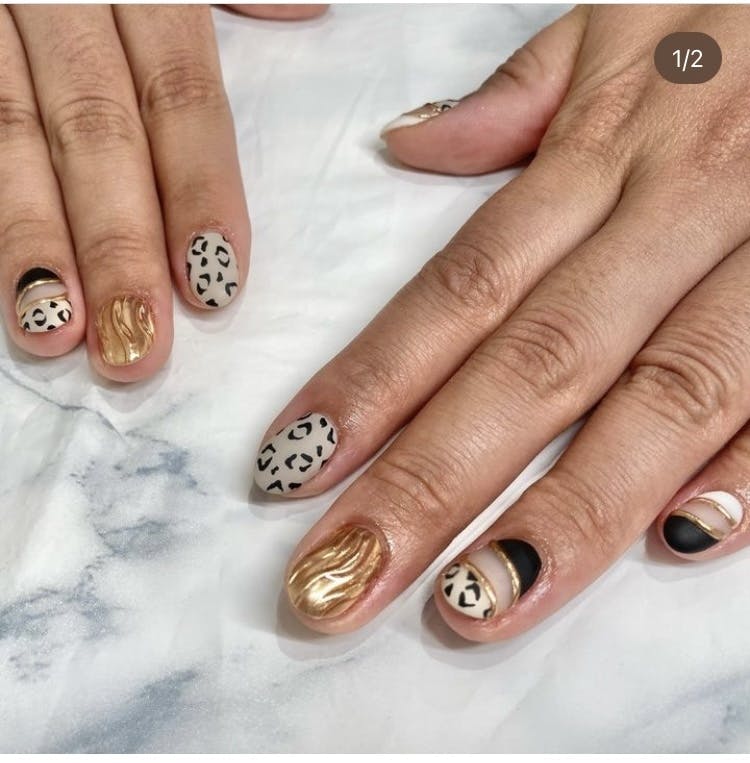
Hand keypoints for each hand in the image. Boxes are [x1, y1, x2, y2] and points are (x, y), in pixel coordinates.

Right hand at [0, 4, 323, 381]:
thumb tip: (306, 12)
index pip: (179, 95)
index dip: (198, 191)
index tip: (216, 283)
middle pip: (94, 131)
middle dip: (117, 244)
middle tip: (136, 348)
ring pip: (5, 133)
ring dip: (27, 242)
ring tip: (54, 331)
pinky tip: (6, 285)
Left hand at [253, 5, 749, 639]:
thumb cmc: (736, 28)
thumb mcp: (621, 27)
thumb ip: (516, 95)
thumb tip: (408, 142)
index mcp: (609, 150)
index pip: (464, 287)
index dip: (372, 381)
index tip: (291, 467)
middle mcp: (677, 216)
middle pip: (535, 367)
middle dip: (430, 486)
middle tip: (338, 581)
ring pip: (659, 401)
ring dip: (563, 518)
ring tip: (469, 609)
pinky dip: (744, 474)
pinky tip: (669, 549)